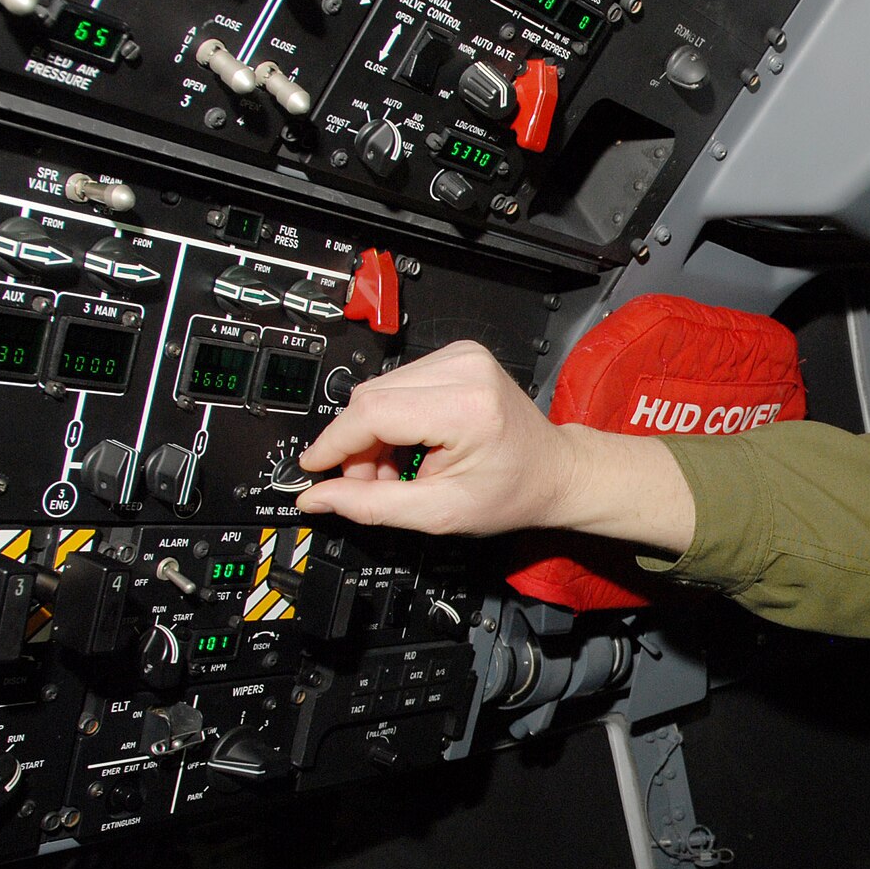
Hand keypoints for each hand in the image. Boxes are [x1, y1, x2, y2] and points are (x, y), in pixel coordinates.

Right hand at [295, 339, 698, 552]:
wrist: (555, 472)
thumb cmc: (513, 492)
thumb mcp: (440, 513)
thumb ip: (372, 505)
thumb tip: (316, 497)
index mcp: (466, 406)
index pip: (373, 412)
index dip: (335, 444)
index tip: (313, 468)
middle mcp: (465, 368)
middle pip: (371, 398)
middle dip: (358, 446)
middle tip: (372, 483)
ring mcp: (463, 356)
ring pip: (379, 390)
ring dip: (374, 433)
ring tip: (398, 469)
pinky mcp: (458, 355)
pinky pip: (398, 383)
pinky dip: (392, 418)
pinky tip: (410, 446)